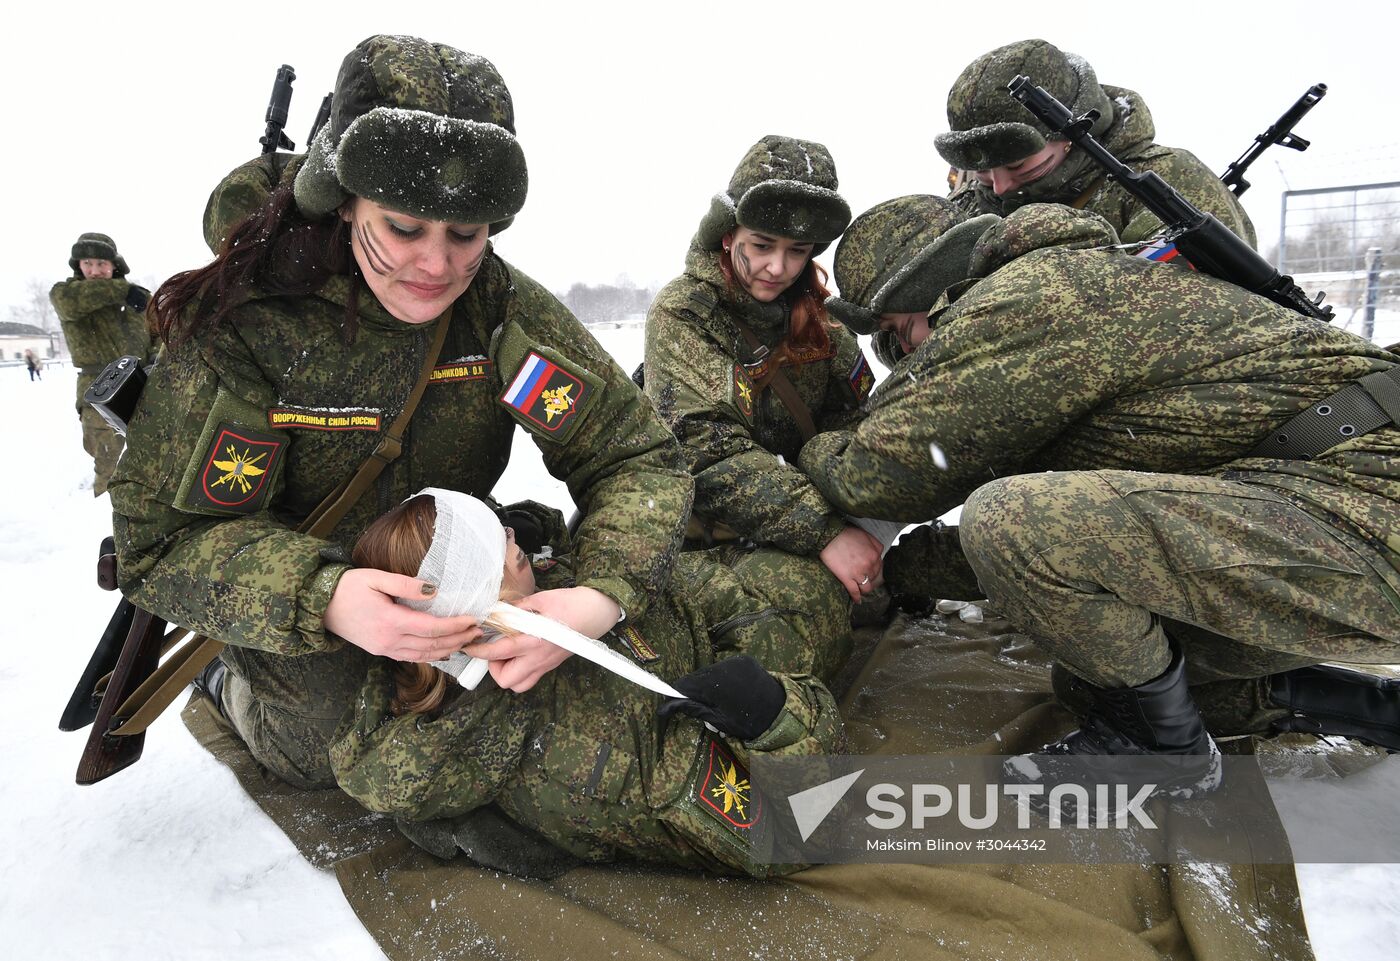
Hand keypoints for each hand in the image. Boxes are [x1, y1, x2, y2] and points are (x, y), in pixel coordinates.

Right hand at [325, 568, 481, 659]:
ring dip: (449, 649)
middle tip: (479, 632)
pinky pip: (412, 658)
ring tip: (468, 641)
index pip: (432, 628)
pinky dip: (432, 655)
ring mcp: (385, 649)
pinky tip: (445, 651)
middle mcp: (389, 640)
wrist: (320, 605)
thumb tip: (433, 591)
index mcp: (390, 621)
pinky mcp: (381, 651)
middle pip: (432, 644)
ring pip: (425, 655)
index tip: (474, 619)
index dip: (456, 626)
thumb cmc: (348, 587)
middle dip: (459, 639)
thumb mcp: (376, 578)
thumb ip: (406, 584)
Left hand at [461, 587, 619, 692]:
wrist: (596, 612)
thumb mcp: (540, 600)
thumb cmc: (570, 603)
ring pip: (519, 685)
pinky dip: (520, 670)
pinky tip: (521, 653)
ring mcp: (546, 664)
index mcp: (535, 641)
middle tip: (496, 649)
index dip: (480, 651)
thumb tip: (496, 611)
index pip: (499, 653)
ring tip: (508, 653)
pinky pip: (530, 678)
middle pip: (507, 681)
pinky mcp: (551, 665)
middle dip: (494, 668)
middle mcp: (539, 659)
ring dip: (507, 673)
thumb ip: (515, 608)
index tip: (470, 645)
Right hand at [656, 655, 785, 741]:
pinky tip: (729, 691)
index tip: (677, 705)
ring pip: (710, 672)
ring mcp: (736, 661)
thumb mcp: (718, 720)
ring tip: (718, 701)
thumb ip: (691, 709)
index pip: (686, 684)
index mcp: (717, 684)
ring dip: (708, 685)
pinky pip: (724, 667)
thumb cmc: (749, 723)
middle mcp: (725, 667)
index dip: (679, 694)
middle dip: (695, 691)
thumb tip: (663, 709)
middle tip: (703, 708)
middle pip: (697, 677)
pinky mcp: (744, 659)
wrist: (781, 715)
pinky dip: (721, 678)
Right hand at [819, 525, 883, 602]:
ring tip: (862, 590)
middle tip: (865, 578)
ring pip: (867, 587)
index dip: (874, 568)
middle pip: (874, 577)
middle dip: (870, 578)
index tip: (870, 570)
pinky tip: (857, 600)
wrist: (829, 537)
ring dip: (865, 589)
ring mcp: (858, 573)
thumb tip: (878, 553)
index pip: (880, 565)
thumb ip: (875, 544)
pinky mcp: (847, 579)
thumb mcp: (865, 534)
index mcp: (874, 554)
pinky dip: (856, 598)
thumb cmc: (845, 534)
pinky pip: (854, 592)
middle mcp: (869, 565)